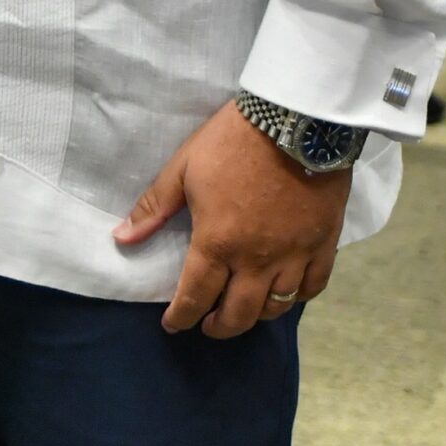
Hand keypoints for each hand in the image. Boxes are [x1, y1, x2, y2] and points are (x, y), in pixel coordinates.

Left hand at [112, 100, 351, 338]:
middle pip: (237, 315)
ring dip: (255, 315)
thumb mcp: (184, 168)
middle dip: (217, 327)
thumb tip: (122, 238)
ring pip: (276, 307)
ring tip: (244, 308)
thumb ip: (154, 208)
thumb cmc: (231, 142)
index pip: (195, 297)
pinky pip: (313, 286)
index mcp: (218, 243)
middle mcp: (256, 261)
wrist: (293, 118)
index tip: (173, 324)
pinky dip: (298, 297)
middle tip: (207, 323)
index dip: (181, 317)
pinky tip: (287, 291)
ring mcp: (294, 255)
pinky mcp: (323, 243)